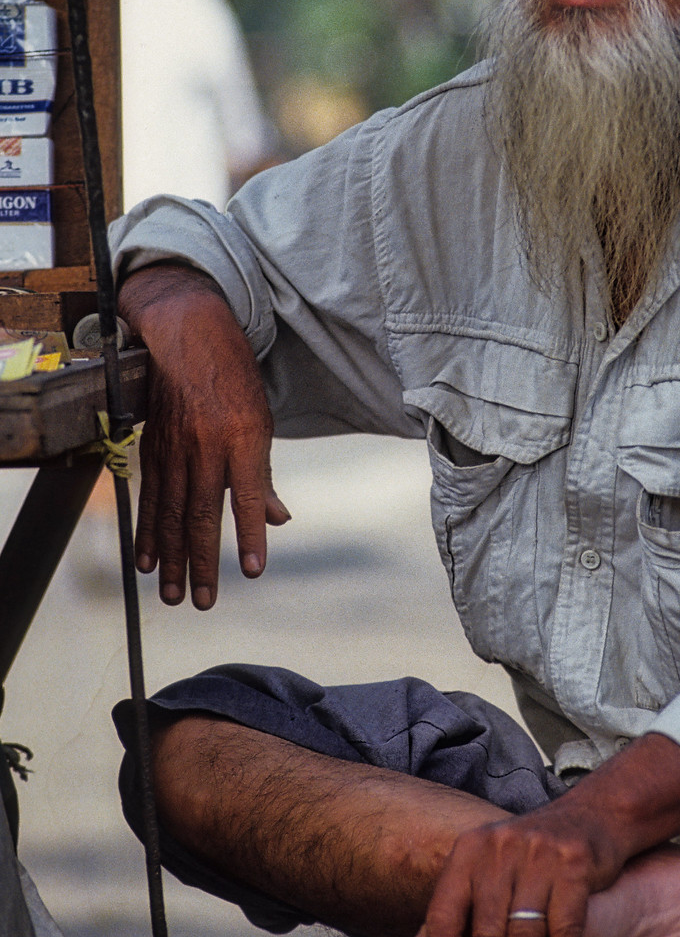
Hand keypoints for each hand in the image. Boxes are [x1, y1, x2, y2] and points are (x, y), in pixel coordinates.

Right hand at [118, 264, 290, 607]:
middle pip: (203, 514)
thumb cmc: (234, 379)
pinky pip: (150, 496)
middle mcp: (207, 444)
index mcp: (244, 436)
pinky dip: (147, 531)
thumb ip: (263, 476)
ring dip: (172, 558)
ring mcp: (175, 447)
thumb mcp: (261, 420)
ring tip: (172, 594)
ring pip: (172, 512)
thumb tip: (278, 520)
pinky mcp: (153, 447)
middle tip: (203, 601)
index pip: (248, 495)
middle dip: (202, 562)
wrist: (187, 334)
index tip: (254, 571)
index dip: (251, 535)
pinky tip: (145, 560)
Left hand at [393, 733, 679, 936]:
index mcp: (467, 852)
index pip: (443, 915)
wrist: (592, 816)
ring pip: (524, 934)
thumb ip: (446, 921)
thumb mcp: (482, 877)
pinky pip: (564, 928)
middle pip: (487, 932)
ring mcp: (537, 853)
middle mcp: (497, 848)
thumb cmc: (528, 858)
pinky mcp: (574, 862)